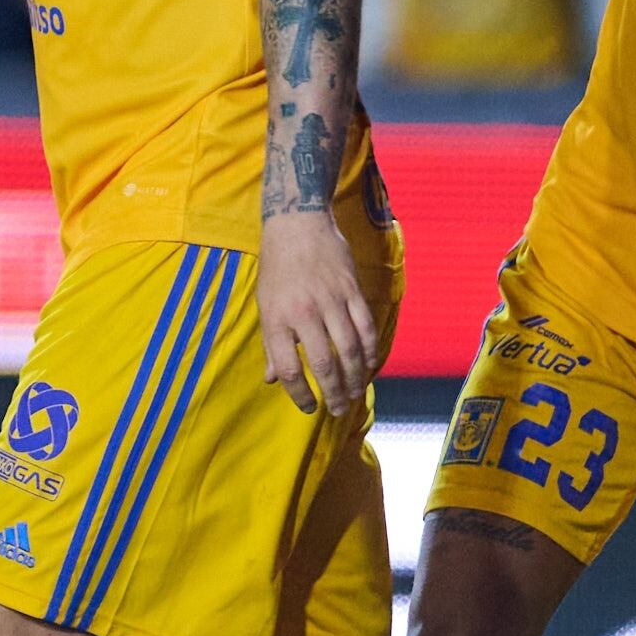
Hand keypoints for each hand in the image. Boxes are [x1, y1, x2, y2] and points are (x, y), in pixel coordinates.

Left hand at [259, 208, 382, 416]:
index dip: (300, 395)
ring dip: (354, 377)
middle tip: (339, 411)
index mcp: (277, 319)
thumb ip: (271, 345)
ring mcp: (331, 300)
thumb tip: (273, 379)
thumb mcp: (265, 306)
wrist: (297, 224)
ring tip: (355, 394)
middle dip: (333, 393)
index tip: (308, 408)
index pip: (289, 369)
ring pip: (348, 349)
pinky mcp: (351, 290)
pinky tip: (368, 366)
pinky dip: (369, 350)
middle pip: (323, 364)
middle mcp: (304, 313)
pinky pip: (365, 327)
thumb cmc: (277, 269)